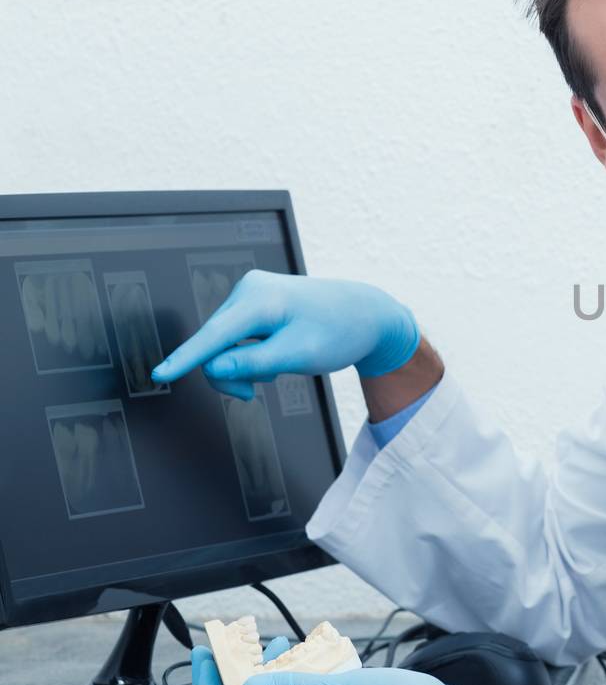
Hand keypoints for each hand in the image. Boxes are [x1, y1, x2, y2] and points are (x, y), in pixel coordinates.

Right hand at [152, 271, 418, 398]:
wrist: (366, 314)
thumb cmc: (339, 332)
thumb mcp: (300, 355)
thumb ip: (255, 363)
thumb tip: (213, 369)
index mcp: (261, 299)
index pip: (215, 336)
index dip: (186, 359)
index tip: (160, 374)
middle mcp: (249, 290)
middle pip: (215, 345)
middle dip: (231, 374)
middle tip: (254, 394)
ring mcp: (249, 295)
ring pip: (223, 344)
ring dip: (243, 367)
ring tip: (276, 371)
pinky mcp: (253, 303)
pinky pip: (234, 338)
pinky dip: (248, 356)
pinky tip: (274, 357)